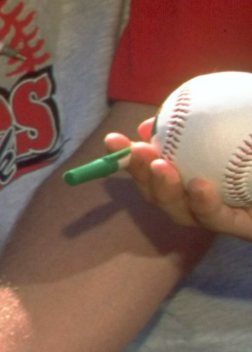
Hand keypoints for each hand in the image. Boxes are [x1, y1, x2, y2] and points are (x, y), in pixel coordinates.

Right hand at [105, 118, 251, 239]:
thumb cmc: (249, 150)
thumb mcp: (226, 126)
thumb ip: (191, 123)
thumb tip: (148, 126)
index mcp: (187, 177)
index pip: (150, 170)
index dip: (126, 158)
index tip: (113, 140)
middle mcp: (196, 201)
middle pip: (158, 195)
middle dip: (141, 173)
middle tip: (136, 150)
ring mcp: (216, 217)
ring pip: (181, 211)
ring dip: (165, 189)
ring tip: (160, 167)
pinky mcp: (241, 227)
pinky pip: (218, 219)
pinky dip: (204, 204)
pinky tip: (199, 187)